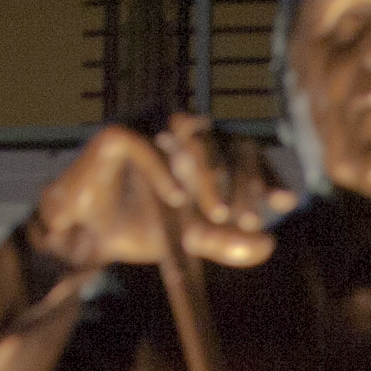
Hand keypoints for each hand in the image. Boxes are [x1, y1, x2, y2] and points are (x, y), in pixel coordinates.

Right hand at [29, 116, 284, 276]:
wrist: (86, 238)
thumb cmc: (142, 229)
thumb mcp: (193, 239)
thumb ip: (228, 242)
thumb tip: (268, 245)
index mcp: (204, 150)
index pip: (245, 153)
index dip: (266, 175)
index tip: (284, 203)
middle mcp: (182, 130)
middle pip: (227, 141)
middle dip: (242, 182)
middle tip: (244, 220)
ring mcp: (151, 126)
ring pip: (192, 134)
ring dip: (209, 175)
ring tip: (216, 213)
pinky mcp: (118, 132)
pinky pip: (145, 143)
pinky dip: (163, 170)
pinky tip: (175, 198)